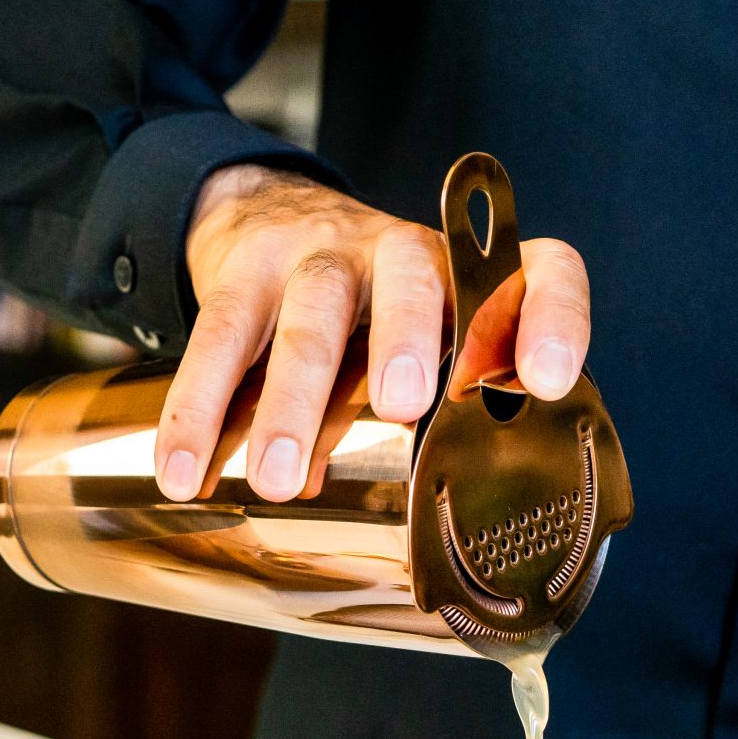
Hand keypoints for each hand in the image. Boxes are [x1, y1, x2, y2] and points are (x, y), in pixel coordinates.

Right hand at [155, 165, 591, 501]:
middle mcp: (400, 254)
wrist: (267, 215)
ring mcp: (317, 256)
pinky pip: (219, 337)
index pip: (538, 269)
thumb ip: (440, 414)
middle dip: (406, 338)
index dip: (553, 316)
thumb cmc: (368, 313)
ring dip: (292, 399)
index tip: (548, 379)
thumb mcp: (425, 342)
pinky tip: (184, 472)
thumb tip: (435, 524)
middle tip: (402, 405)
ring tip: (278, 480)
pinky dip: (198, 409)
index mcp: (467, 277)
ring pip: (309, 313)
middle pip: (409, 279)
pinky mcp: (243, 271)